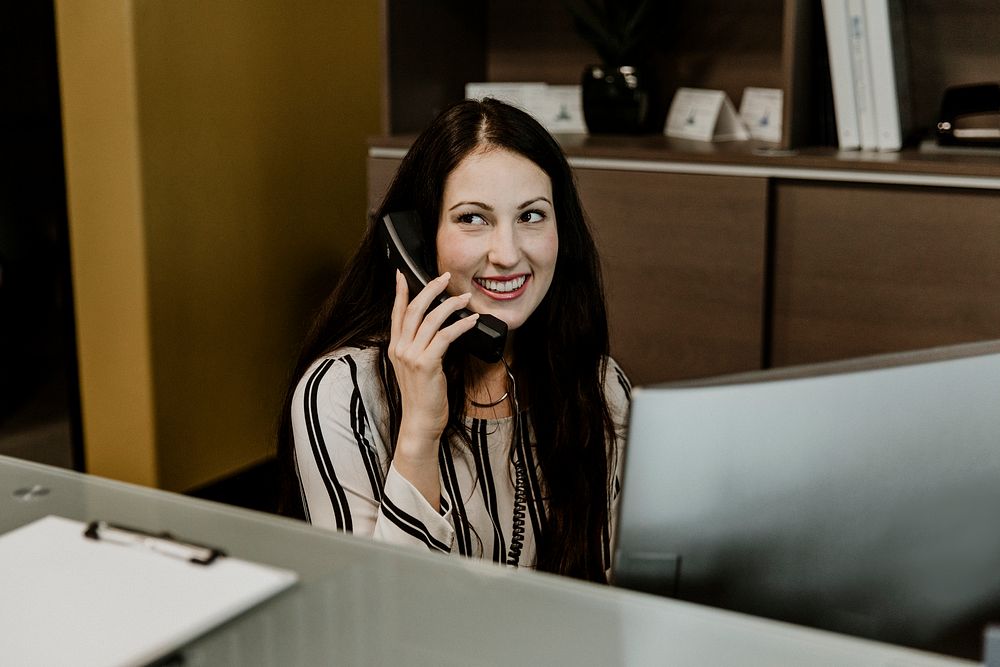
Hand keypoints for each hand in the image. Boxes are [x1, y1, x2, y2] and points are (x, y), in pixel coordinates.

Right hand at [388, 270, 478, 474]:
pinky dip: (460, 325)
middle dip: (430, 289)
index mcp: (396, 347)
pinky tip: (471, 320)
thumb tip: (435, 329)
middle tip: (445, 277)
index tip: (402, 275)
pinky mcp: (426, 364)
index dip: (399, 292)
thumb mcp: (415, 368)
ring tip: (465, 297)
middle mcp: (400, 349)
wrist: (420, 421)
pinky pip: (444, 336)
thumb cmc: (422, 396)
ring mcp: (411, 356)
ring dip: (450, 304)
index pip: (396, 313)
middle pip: (414, 309)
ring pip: (430, 319)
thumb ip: (419, 348)